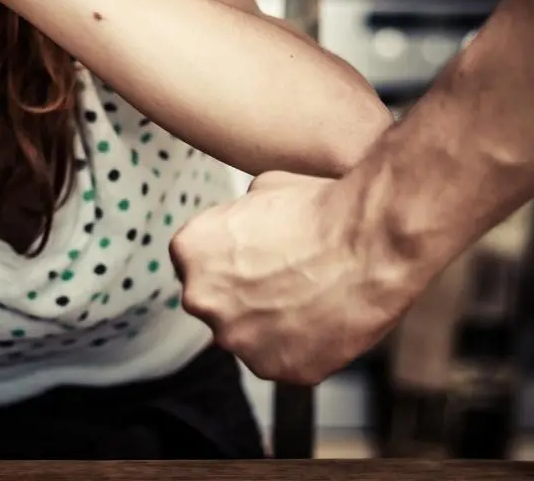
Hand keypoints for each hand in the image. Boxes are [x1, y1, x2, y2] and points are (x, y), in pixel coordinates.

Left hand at [170, 171, 410, 383]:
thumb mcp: (262, 187)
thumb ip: (237, 215)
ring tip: (308, 294)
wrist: (368, 242)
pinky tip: (323, 317)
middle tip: (283, 274)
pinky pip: (282, 359)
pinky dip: (300, 344)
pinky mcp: (277, 369)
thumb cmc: (318, 210)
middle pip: (217, 300)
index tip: (255, 253)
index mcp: (190, 251)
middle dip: (243, 291)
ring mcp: (238, 340)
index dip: (229, 257)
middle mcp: (201, 300)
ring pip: (247, 334)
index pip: (197, 261)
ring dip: (269, 321)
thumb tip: (244, 222)